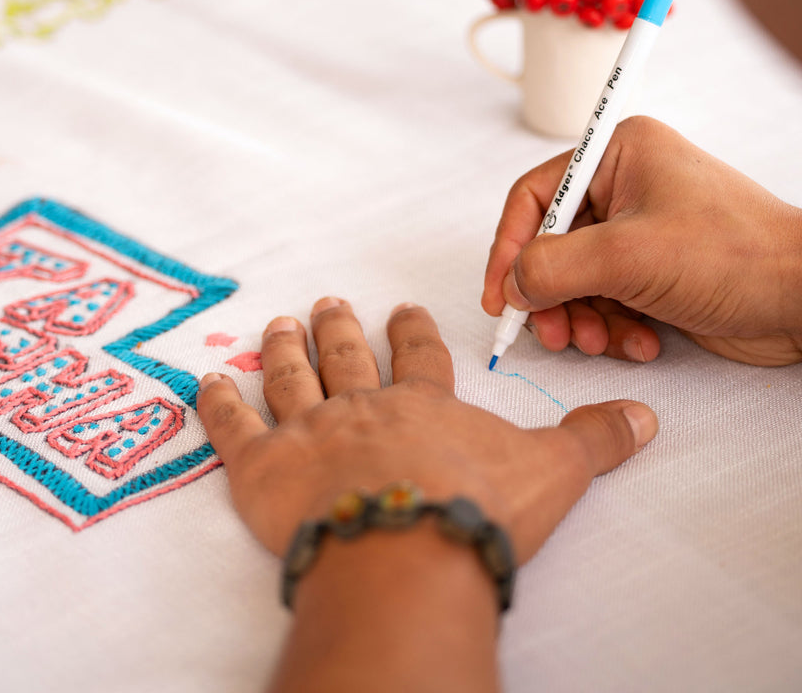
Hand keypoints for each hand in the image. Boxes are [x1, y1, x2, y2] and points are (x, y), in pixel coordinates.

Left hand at [198, 297, 656, 692]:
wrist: (408, 549)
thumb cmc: (477, 507)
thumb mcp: (554, 471)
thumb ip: (595, 439)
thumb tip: (647, 417)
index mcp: (422, 405)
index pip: (419, 355)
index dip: (410, 330)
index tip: (401, 309)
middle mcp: (361, 408)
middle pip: (347, 356)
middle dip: (338, 328)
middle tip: (327, 302)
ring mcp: (308, 433)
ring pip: (291, 378)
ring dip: (282, 350)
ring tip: (277, 324)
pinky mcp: (263, 470)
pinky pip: (233, 429)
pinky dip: (217, 404)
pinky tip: (205, 380)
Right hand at [482, 117, 801, 365]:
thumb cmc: (735, 256)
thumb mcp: (628, 255)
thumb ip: (553, 266)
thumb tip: (511, 284)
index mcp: (617, 155)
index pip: (534, 197)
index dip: (509, 248)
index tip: (498, 296)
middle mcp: (624, 188)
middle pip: (551, 246)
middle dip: (550, 296)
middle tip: (552, 332)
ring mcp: (638, 233)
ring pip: (574, 280)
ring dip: (581, 318)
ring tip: (600, 342)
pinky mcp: (651, 272)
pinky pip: (605, 301)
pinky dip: (613, 327)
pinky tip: (640, 343)